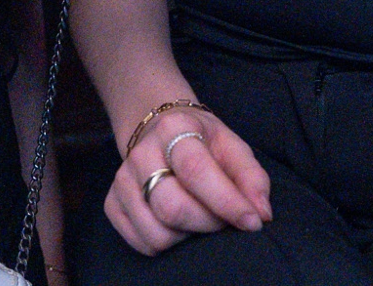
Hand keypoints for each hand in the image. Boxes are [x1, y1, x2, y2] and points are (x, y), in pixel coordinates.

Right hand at [104, 105, 272, 254]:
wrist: (161, 131)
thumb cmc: (203, 142)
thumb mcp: (232, 146)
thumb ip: (252, 177)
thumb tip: (261, 213)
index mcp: (174, 129)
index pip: (197, 172)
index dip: (227, 202)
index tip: (252, 222)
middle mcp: (141, 153)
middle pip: (173, 207)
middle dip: (208, 223)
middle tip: (224, 220)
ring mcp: (122, 179)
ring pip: (157, 232)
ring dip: (188, 236)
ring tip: (199, 217)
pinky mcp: (111, 203)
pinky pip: (141, 243)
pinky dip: (167, 243)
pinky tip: (178, 224)